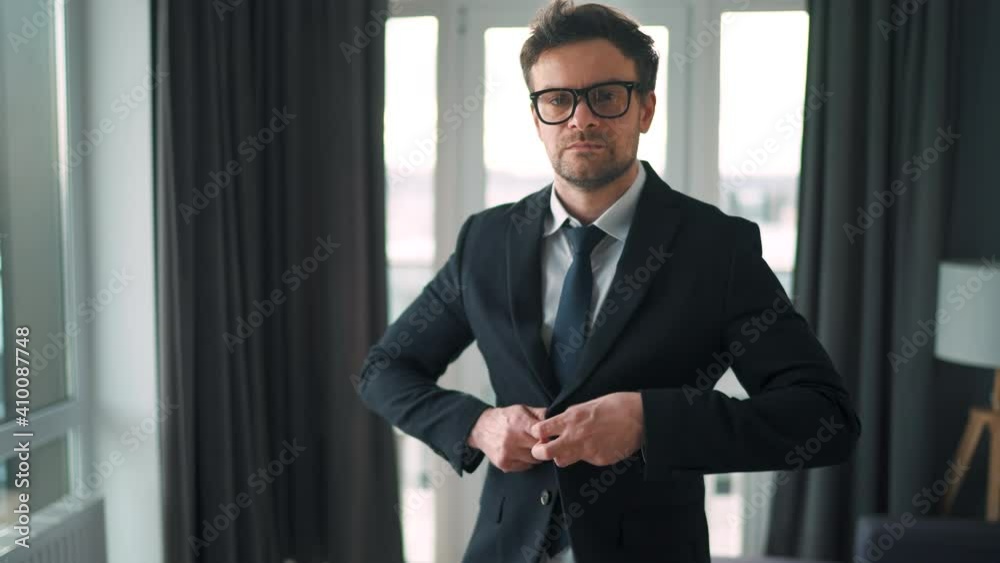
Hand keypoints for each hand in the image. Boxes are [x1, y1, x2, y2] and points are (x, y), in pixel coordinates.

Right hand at [468, 404, 547, 472]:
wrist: (481, 428)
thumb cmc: (504, 418)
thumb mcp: (521, 409)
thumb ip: (539, 413)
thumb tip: (555, 418)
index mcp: (519, 423)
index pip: (542, 434)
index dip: (549, 437)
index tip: (551, 437)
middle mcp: (513, 439)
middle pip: (540, 449)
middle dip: (543, 446)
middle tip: (543, 443)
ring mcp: (508, 453)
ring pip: (534, 460)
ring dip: (535, 455)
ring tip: (530, 447)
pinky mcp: (504, 463)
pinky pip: (525, 467)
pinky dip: (526, 462)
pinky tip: (522, 453)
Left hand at [528, 392, 642, 467]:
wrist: (640, 418)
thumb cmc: (617, 405)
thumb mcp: (589, 403)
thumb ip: (573, 415)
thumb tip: (563, 420)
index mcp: (571, 418)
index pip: (541, 429)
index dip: (537, 433)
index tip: (540, 433)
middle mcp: (575, 436)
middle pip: (545, 452)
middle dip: (540, 451)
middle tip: (543, 449)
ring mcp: (586, 450)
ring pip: (561, 461)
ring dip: (561, 456)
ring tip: (569, 449)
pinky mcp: (598, 460)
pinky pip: (585, 461)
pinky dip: (587, 455)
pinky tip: (596, 446)